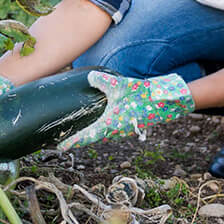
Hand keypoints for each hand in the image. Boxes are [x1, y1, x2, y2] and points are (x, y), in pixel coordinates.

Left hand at [56, 70, 194, 150]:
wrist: (163, 102)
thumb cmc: (140, 95)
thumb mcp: (118, 85)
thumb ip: (101, 81)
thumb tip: (90, 77)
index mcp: (108, 125)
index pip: (86, 137)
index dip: (72, 142)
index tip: (60, 147)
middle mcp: (115, 132)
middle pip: (94, 137)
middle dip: (81, 138)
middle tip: (68, 138)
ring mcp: (124, 131)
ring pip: (104, 134)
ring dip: (94, 133)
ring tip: (84, 130)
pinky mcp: (131, 126)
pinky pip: (114, 130)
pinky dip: (106, 127)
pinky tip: (105, 119)